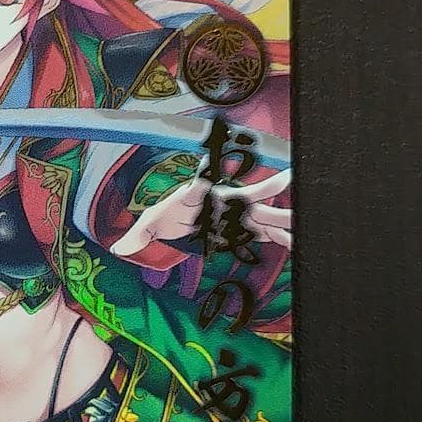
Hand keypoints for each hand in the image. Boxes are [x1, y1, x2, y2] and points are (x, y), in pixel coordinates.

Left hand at [110, 160, 291, 256]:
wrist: (180, 220)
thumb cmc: (167, 214)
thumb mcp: (150, 223)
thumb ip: (136, 236)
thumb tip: (116, 249)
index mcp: (196, 195)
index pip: (199, 185)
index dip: (203, 178)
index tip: (205, 171)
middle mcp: (222, 201)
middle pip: (247, 196)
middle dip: (267, 189)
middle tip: (289, 178)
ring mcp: (237, 214)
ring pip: (265, 214)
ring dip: (284, 217)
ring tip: (306, 218)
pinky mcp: (245, 228)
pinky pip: (267, 232)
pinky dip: (283, 238)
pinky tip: (299, 244)